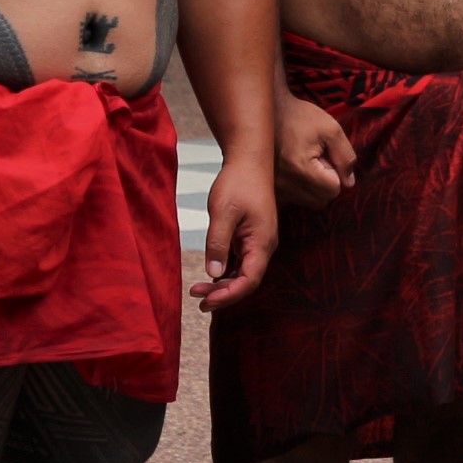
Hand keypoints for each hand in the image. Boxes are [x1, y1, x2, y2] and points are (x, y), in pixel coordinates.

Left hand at [192, 155, 280, 311]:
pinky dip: (226, 272)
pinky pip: (242, 262)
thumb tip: (213, 274)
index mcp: (262, 242)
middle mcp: (264, 246)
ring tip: (198, 291)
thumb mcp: (223, 213)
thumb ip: (218, 244)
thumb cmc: (238, 183)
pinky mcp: (251, 236)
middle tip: (198, 300)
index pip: (249, 280)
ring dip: (223, 285)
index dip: (229, 295)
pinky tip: (211, 275)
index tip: (207, 302)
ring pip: (244, 272)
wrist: (250, 160)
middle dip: (224, 294)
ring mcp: (259, 241)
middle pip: (247, 280)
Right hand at [273, 94, 354, 206]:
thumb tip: (349, 183)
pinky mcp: (270, 188)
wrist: (268, 113)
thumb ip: (345, 156)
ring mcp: (275, 188)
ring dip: (315, 188)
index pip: (333, 190)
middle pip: (322, 201)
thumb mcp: (331, 129)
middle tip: (319, 160)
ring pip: (309, 203)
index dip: (337, 174)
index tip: (327, 157)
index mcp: (301, 168)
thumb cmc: (301, 117)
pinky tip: (297, 170)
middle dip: (327, 184)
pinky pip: (294, 200)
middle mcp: (284, 183)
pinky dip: (301, 190)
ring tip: (306, 164)